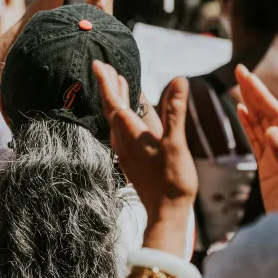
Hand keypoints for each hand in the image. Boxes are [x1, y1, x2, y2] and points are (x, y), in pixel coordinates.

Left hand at [94, 61, 197, 231]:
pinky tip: (135, 114)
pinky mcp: (135, 159)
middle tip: (105, 67)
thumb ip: (175, 111)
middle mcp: (125, 141)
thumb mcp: (175, 143)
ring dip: (119, 99)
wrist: (167, 213)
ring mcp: (129, 151)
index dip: (106, 82)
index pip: (114, 102)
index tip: (97, 64)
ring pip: (119, 119)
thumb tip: (179, 80)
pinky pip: (126, 130)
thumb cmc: (172, 180)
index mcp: (131, 134)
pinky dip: (128, 115)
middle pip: (113, 108)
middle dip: (109, 87)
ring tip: (119, 82)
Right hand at [235, 65, 277, 220]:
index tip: (247, 74)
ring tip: (240, 84)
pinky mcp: (271, 168)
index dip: (261, 94)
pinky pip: (258, 140)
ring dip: (252, 104)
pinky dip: (249, 124)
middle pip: (270, 113)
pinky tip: (242, 112)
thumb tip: (273, 131)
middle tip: (240, 69)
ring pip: (263, 124)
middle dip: (255, 91)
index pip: (277, 115)